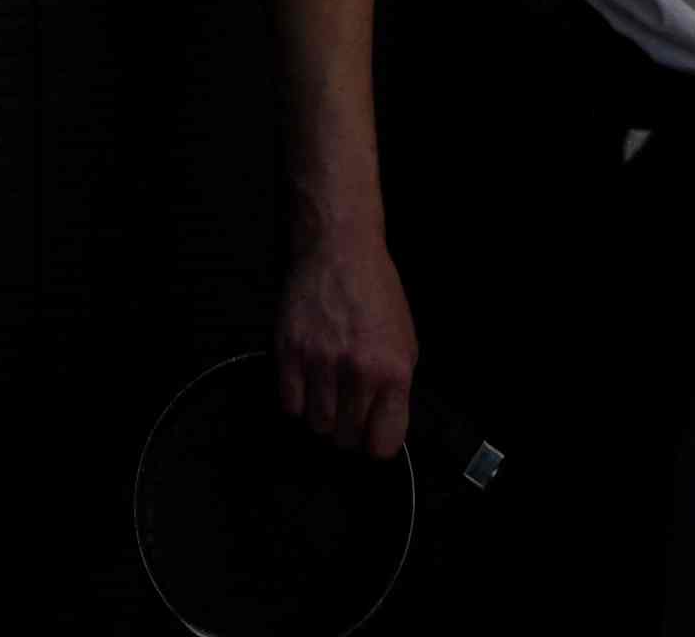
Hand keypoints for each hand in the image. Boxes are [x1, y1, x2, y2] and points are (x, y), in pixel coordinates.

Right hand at [274, 226, 416, 457]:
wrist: (339, 249)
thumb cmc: (377, 294)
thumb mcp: (405, 340)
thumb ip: (395, 389)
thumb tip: (381, 428)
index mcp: (393, 371)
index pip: (384, 444)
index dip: (376, 443)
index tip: (371, 434)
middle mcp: (358, 372)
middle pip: (347, 440)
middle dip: (349, 431)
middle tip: (348, 408)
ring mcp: (320, 363)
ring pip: (317, 427)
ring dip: (322, 417)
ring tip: (327, 392)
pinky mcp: (288, 353)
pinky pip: (289, 406)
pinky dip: (297, 401)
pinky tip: (306, 381)